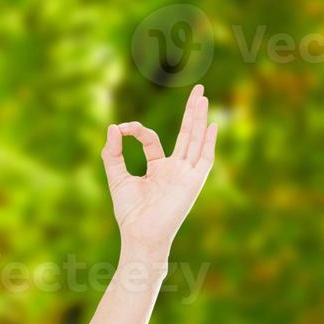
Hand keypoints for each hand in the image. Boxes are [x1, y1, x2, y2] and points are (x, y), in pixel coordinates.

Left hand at [102, 84, 217, 260]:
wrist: (140, 235)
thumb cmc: (130, 213)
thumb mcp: (116, 178)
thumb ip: (113, 154)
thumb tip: (112, 127)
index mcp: (158, 168)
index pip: (152, 140)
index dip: (136, 130)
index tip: (120, 128)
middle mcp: (175, 168)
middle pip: (186, 133)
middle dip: (191, 111)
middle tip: (198, 88)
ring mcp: (186, 174)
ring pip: (196, 140)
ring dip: (199, 119)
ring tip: (203, 97)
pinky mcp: (193, 182)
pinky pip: (204, 159)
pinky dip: (208, 143)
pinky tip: (211, 125)